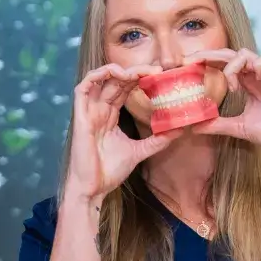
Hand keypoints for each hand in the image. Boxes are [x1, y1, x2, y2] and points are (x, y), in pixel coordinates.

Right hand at [64, 63, 175, 200]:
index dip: (139, 78)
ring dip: (117, 70)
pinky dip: (96, 76)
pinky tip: (115, 73)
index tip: (160, 75)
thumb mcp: (139, 151)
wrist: (92, 190)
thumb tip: (180, 129)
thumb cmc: (109, 171)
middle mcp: (98, 110)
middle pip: (115, 81)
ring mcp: (88, 112)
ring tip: (137, 73)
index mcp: (109, 115)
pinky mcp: (80, 117)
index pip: (124, 88)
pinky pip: (82, 89)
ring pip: (99, 79)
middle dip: (134, 72)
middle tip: (156, 71)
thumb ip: (157, 140)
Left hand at [185, 48, 260, 153]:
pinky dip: (257, 64)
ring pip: (247, 53)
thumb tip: (195, 127)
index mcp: (248, 84)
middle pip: (231, 54)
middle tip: (192, 61)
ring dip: (233, 65)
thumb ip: (218, 125)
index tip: (188, 66)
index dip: (207, 61)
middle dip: (210, 54)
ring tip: (230, 85)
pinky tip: (249, 81)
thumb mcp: (239, 128)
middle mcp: (257, 76)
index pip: (224, 64)